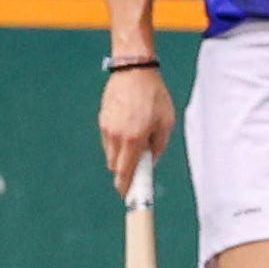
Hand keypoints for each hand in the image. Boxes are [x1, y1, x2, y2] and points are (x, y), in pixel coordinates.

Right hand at [99, 63, 176, 189]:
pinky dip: (117, 142)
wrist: (133, 70)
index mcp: (134, 138)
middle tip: (137, 167)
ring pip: (111, 155)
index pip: (125, 172)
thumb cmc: (154, 94)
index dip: (126, 188)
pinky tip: (128, 128)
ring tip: (136, 139)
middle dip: (125, 171)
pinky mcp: (102, 120)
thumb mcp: (166, 121)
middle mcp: (117, 136)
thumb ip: (158, 146)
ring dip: (121, 156)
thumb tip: (150, 162)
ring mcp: (107, 128)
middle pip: (115, 167)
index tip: (127, 197)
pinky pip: (108, 141)